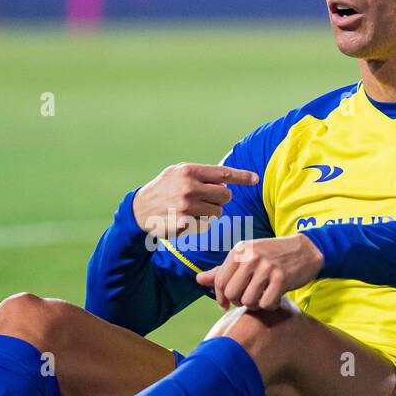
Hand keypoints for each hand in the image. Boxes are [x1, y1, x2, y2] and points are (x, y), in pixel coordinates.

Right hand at [132, 163, 258, 238]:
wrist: (140, 209)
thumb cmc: (164, 188)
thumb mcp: (178, 173)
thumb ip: (201, 174)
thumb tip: (228, 178)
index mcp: (189, 171)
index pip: (223, 173)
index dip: (242, 176)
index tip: (256, 179)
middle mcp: (189, 187)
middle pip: (225, 195)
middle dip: (221, 198)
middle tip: (208, 199)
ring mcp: (187, 206)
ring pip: (218, 212)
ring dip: (211, 212)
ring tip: (194, 208)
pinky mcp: (185, 222)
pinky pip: (206, 223)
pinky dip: (200, 222)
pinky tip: (185, 218)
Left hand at [196, 235, 323, 309]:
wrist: (307, 250)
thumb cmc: (272, 256)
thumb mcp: (247, 258)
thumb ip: (223, 270)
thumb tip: (198, 280)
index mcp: (239, 250)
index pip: (219, 281)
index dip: (220, 298)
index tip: (226, 305)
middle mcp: (251, 256)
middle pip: (232, 293)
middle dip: (238, 302)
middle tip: (249, 299)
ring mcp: (266, 266)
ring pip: (248, 300)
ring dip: (255, 305)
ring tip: (263, 298)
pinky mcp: (281, 277)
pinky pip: (266, 303)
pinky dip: (269, 306)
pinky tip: (275, 298)